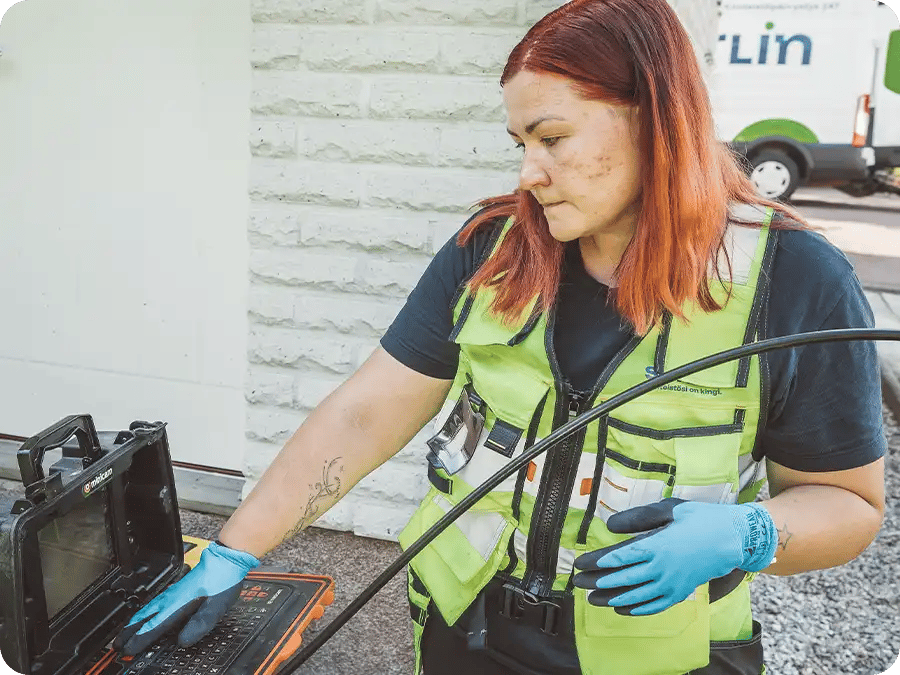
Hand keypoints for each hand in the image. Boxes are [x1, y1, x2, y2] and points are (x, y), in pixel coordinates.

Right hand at [114, 541, 259, 654]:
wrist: (227, 556)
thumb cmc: (223, 579)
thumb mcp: (216, 606)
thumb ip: (199, 624)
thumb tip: (182, 641)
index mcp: (178, 604)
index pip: (154, 626)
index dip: (140, 639)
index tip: (127, 651)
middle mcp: (172, 597)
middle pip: (144, 617)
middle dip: (129, 631)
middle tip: (117, 645)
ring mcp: (174, 591)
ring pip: (147, 609)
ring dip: (134, 622)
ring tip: (124, 632)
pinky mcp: (178, 588)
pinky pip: (154, 603)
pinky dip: (144, 612)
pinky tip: (145, 614)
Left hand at [573, 498, 775, 615]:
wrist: (733, 538)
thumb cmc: (699, 519)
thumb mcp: (669, 509)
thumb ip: (638, 518)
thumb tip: (610, 525)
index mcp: (658, 545)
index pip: (620, 557)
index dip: (598, 562)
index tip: (580, 563)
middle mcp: (663, 568)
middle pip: (624, 578)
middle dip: (598, 581)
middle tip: (578, 582)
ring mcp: (673, 583)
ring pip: (637, 596)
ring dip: (612, 598)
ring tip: (593, 599)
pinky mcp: (682, 592)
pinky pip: (656, 605)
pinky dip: (638, 609)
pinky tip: (623, 609)